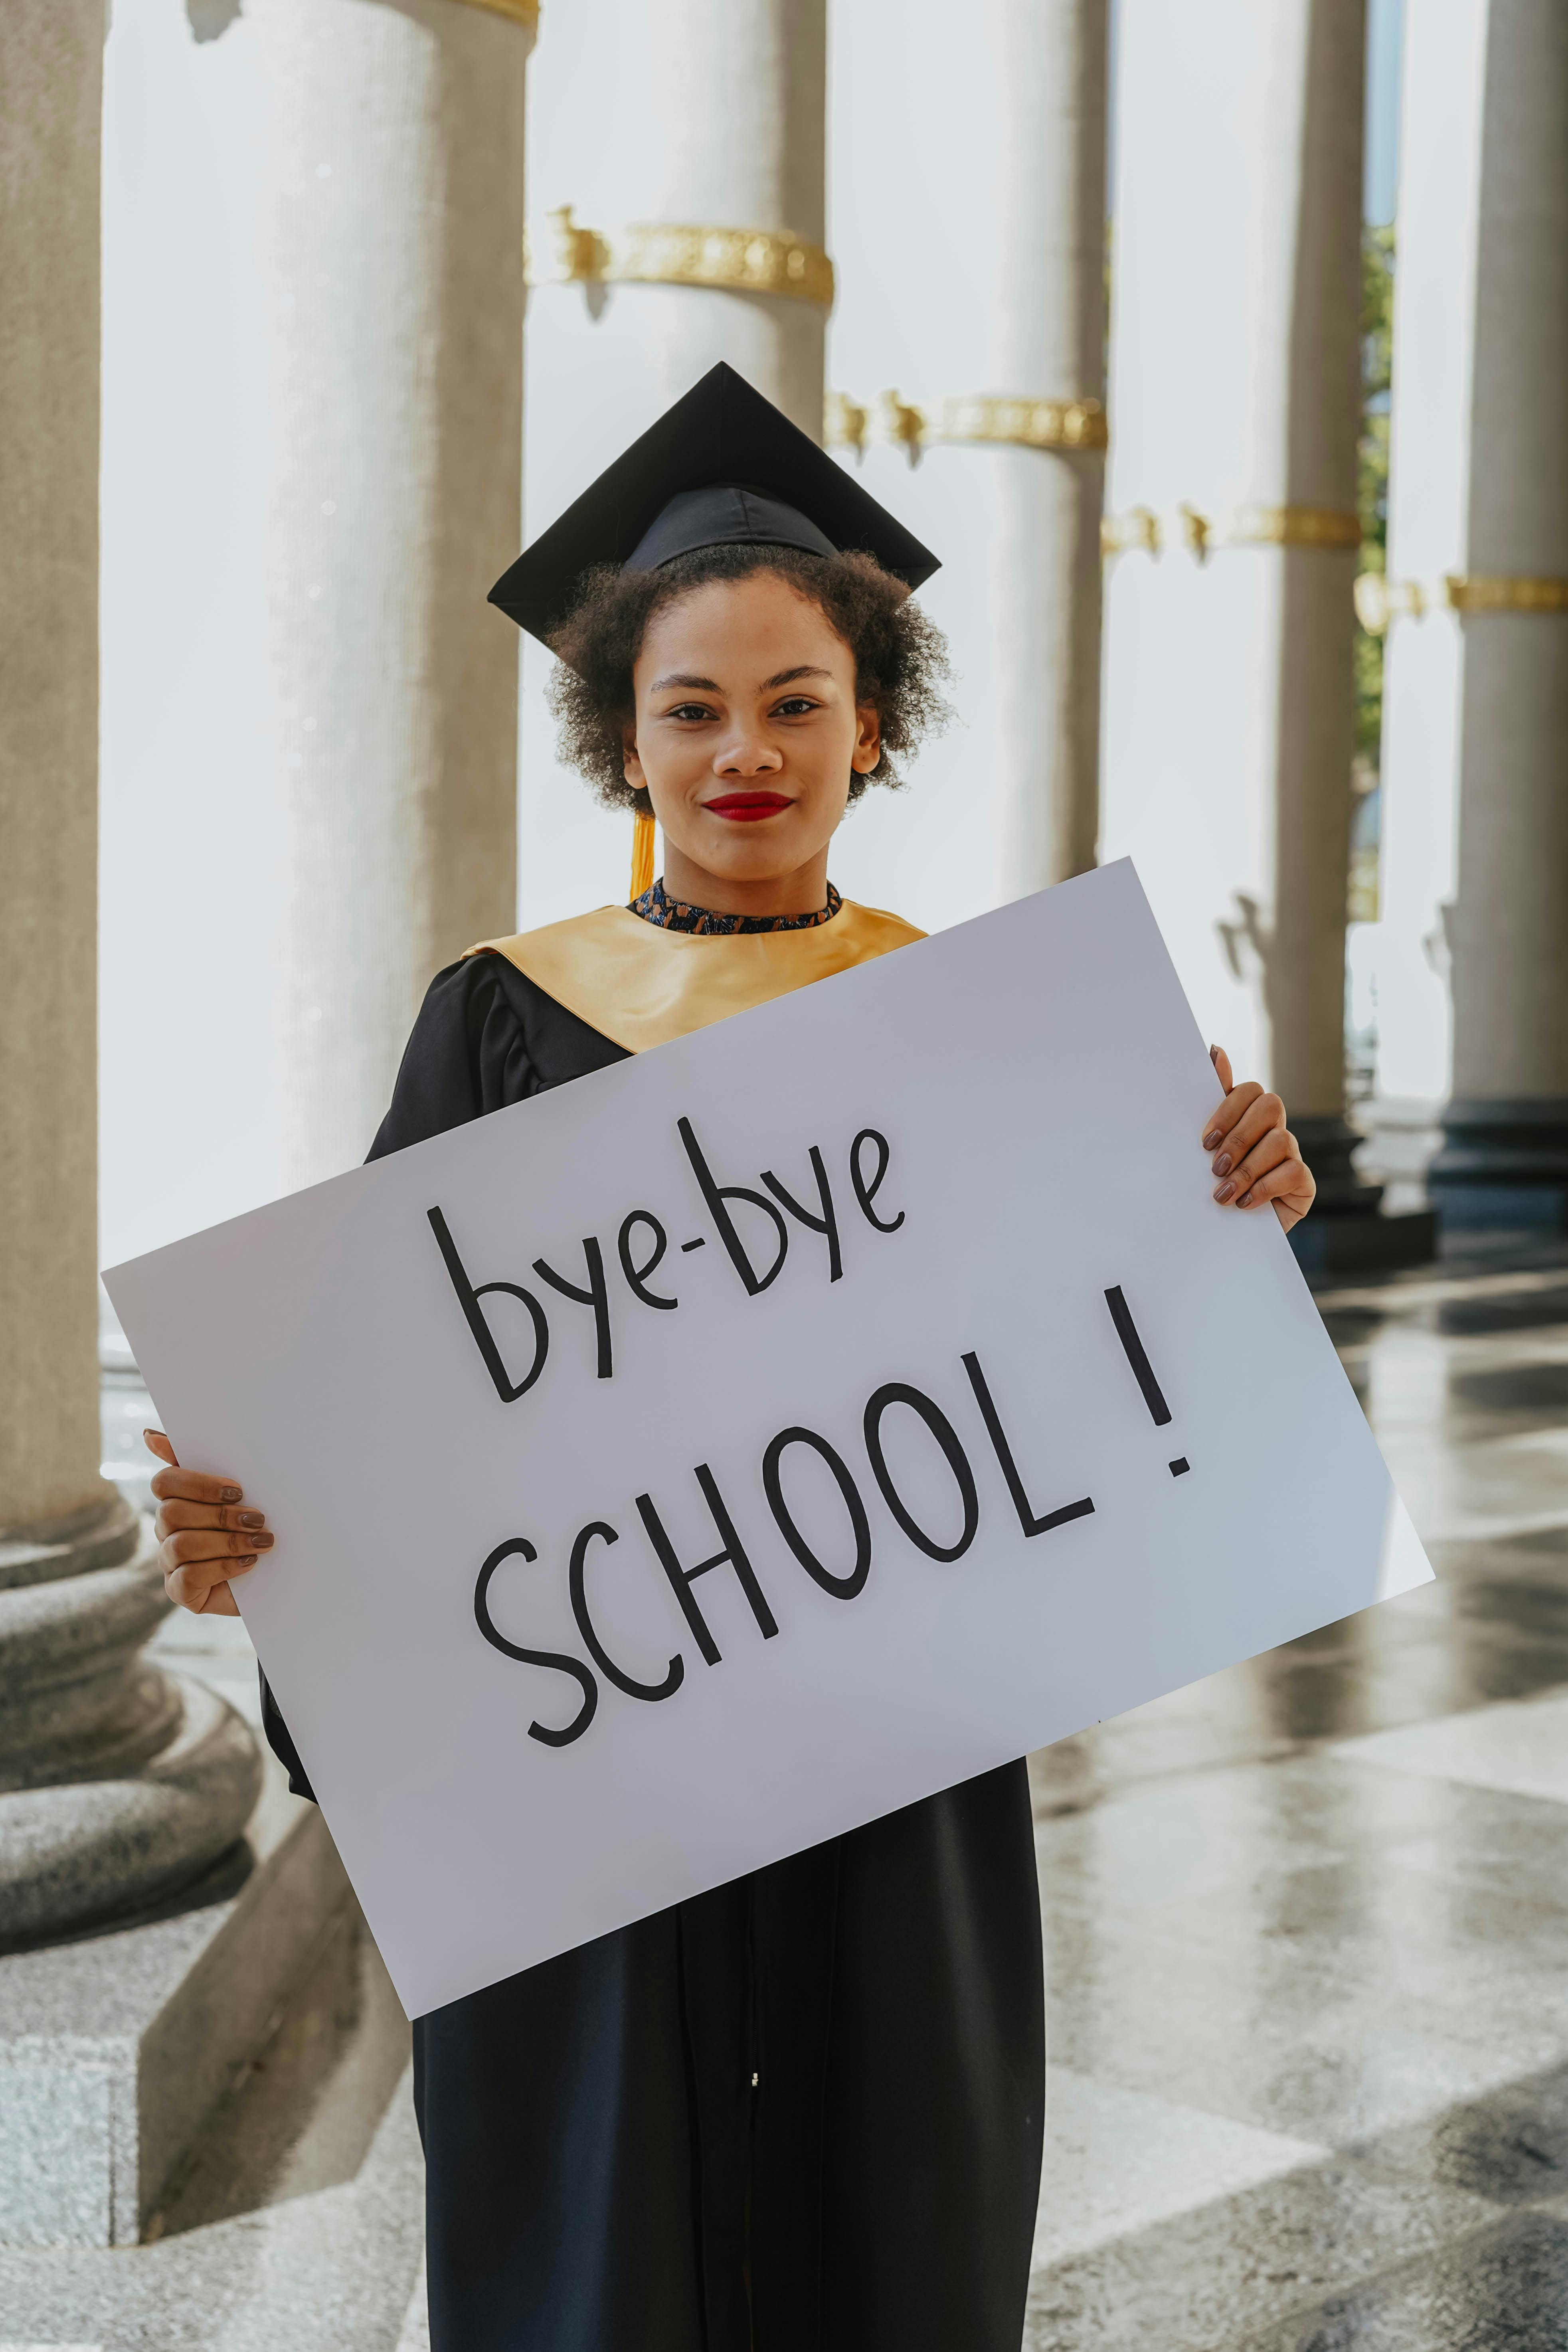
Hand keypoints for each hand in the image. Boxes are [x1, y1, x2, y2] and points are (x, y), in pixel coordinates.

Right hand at [144, 1429, 273, 1616]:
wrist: (274, 1575)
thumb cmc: (252, 1526)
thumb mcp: (237, 1492)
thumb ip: (203, 1461)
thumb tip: (150, 1436)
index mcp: (176, 1499)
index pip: (165, 1482)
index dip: (199, 1484)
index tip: (238, 1489)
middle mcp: (166, 1529)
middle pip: (172, 1512)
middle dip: (221, 1515)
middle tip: (258, 1518)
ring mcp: (169, 1561)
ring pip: (181, 1544)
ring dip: (227, 1542)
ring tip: (261, 1542)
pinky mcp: (179, 1590)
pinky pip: (189, 1576)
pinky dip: (223, 1567)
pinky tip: (248, 1563)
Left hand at [1201, 1046, 1315, 1231]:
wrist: (1225, 1234)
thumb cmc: (1214, 1184)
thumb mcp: (1205, 1147)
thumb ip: (1211, 1100)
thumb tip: (1215, 1049)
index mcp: (1247, 1116)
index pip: (1249, 1091)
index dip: (1228, 1111)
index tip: (1204, 1141)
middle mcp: (1273, 1129)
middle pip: (1269, 1106)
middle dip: (1239, 1137)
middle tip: (1215, 1167)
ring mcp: (1291, 1154)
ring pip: (1279, 1141)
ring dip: (1247, 1169)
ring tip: (1222, 1193)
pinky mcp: (1303, 1183)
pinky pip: (1292, 1172)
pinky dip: (1264, 1188)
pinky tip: (1243, 1203)